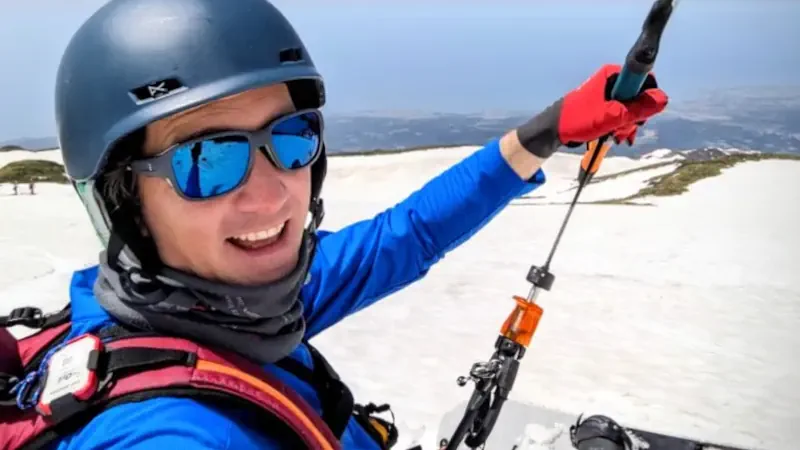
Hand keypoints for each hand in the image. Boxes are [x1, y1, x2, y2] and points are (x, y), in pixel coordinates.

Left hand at [515, 64, 667, 157]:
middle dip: (636, 116)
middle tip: (626, 131)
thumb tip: (663, 99)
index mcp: (612, 74)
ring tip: (618, 137)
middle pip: (640, 95)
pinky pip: (622, 113)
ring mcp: (608, 93)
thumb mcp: (611, 116)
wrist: (553, 130)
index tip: (639, 117)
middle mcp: (612, 80)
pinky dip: (621, 125)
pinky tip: (616, 136)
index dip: (647, 99)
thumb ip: (637, 108)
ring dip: (628, 124)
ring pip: (632, 107)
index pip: (645, 79)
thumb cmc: (577, 120)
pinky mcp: (604, 104)